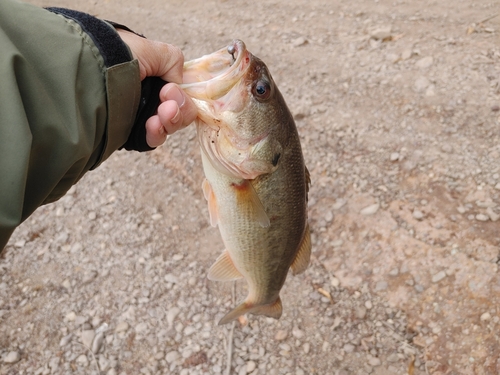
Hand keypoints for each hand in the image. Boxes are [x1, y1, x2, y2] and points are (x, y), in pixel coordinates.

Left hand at [117, 30, 197, 146]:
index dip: (183, 95)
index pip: (181, 93)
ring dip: (171, 120)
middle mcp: (148, 96)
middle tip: (166, 102)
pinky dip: (157, 133)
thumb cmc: (114, 55)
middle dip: (179, 108)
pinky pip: (153, 139)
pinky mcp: (130, 133)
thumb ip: (173, 62)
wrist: (86, 72)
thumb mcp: (150, 50)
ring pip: (170, 126)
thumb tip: (176, 83)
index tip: (169, 90)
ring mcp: (140, 116)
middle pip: (180, 111)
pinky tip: (152, 125)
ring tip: (160, 115)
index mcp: (153, 76)